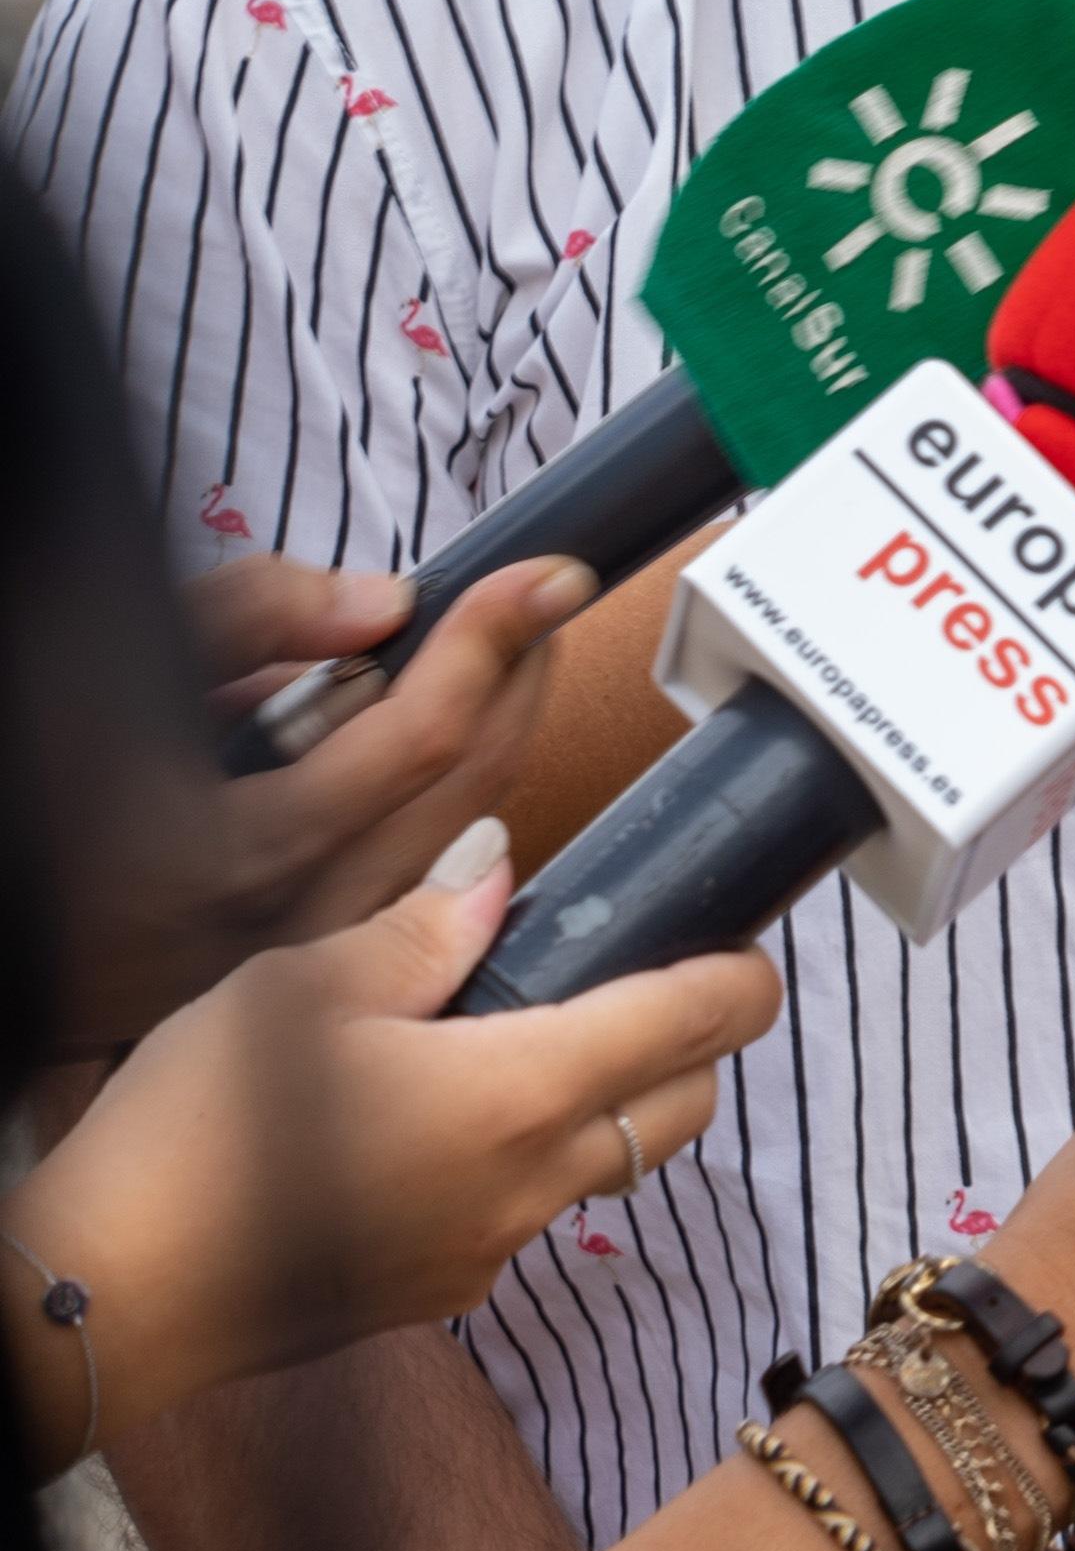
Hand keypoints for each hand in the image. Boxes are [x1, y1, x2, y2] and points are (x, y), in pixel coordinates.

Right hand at [14, 827, 780, 1436]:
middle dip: (693, 1045)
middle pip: (683, 1109)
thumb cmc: (199, 1132)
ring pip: (609, 1169)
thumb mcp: (303, 988)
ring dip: (610, 1108)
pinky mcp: (434, 1292)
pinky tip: (445, 1124)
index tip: (744, 943)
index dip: (741, 976)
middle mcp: (528, 1185)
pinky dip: (529, 1164)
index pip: (697, 1025)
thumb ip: (425, 928)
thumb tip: (503, 867)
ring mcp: (485, 1252)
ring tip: (532, 1042)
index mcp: (522, 1093)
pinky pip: (527, 1217)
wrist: (108, 1298)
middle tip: (642, 980)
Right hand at [54, 555, 596, 1050]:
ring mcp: (274, 966)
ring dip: (488, 748)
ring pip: (442, 854)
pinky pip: (394, 893)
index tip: (547, 572)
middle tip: (544, 604)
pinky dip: (436, 816)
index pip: (421, 737)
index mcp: (232, 858)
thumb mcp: (118, 665)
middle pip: (458, 799)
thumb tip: (383, 605)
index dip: (494, 638)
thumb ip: (250, 620)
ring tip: (507, 656)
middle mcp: (271, 931)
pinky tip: (439, 755)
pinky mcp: (266, 977)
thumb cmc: (31, 782)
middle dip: (518, 684)